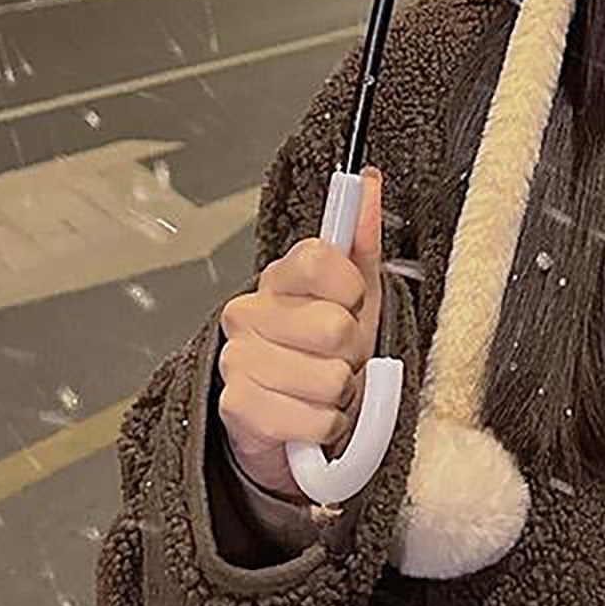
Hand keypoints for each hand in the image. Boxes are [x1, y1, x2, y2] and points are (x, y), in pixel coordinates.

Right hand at [217, 167, 383, 498]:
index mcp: (280, 276)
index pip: (321, 259)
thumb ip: (362, 237)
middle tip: (340, 355)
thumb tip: (369, 181)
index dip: (351, 288)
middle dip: (352, 351)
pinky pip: (310, 419)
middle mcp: (249, 311)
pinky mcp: (235, 406)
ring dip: (341, 392)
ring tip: (326, 386)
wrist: (296, 414)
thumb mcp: (358, 292)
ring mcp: (237, 359)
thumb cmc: (328, 350)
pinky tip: (311, 414)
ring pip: (328, 379)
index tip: (353, 302)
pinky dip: (324, 424)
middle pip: (333, 327)